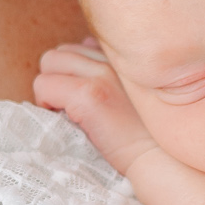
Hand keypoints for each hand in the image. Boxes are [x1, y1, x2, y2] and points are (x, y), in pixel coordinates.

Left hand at [34, 42, 156, 175]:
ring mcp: (100, 74)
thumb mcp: (132, 92)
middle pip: (60, 53)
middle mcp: (113, 59)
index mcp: (124, 57)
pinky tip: (66, 122)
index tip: (83, 101)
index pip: (79, 47)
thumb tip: (85, 44)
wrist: (159, 160)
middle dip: (57, 80)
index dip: (73, 76)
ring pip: (49, 63)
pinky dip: (46, 103)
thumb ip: (110, 68)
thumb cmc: (145, 134)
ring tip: (68, 114)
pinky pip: (44, 86)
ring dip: (50, 89)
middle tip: (70, 109)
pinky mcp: (88, 94)